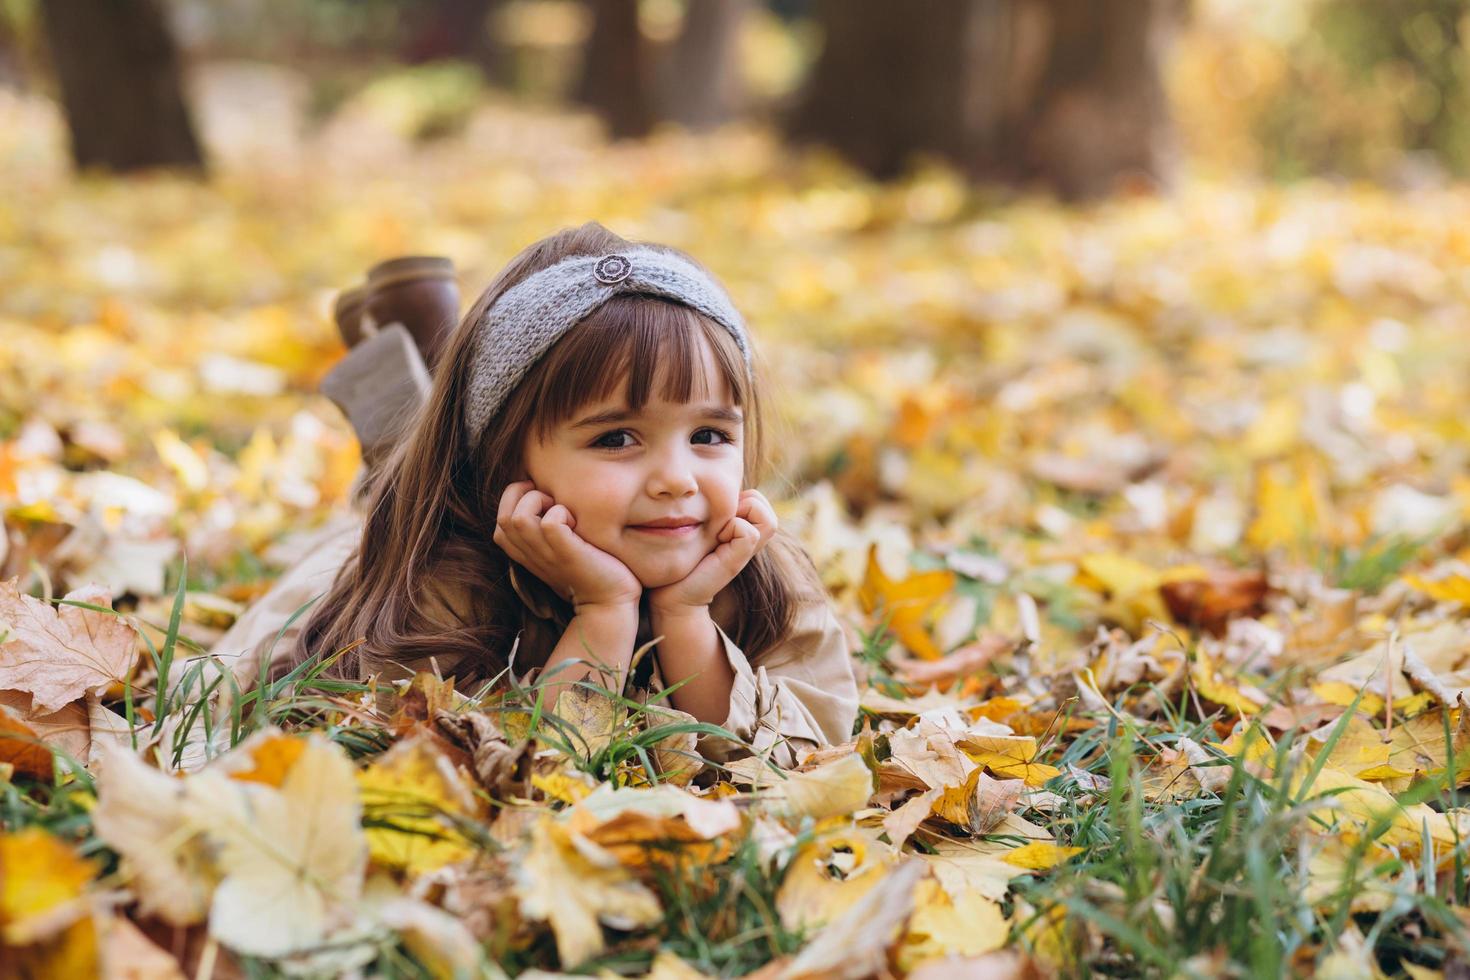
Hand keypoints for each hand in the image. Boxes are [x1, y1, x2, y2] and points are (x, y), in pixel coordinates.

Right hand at [493, 481, 641, 612]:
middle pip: (503, 517)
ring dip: (539, 502)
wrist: (610, 603)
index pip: (500, 523)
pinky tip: (576, 523)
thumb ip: (546, 533)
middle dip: (523, 496)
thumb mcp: (560, 551)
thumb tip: (547, 498)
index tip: (542, 499)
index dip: (514, 501)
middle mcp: (532, 555)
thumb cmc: (591, 570)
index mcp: (527, 555)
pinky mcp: (566, 555)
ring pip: (519, 518)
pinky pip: (550, 523)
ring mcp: (547, 556)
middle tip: (551, 501)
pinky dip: (562, 513)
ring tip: (562, 510)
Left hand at [648, 489, 776, 612]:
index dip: (739, 497)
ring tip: (719, 530)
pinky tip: (715, 541)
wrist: (670, 595)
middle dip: (743, 503)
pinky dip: (731, 528)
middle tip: (719, 521)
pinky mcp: (737, 561)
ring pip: (767, 519)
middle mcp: (748, 540)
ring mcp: (746, 551)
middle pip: (764, 505)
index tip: (716, 514)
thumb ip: (708, 513)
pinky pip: (748, 532)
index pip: (757, 499)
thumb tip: (707, 487)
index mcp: (740, 530)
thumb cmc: (679, 561)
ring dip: (740, 516)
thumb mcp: (697, 529)